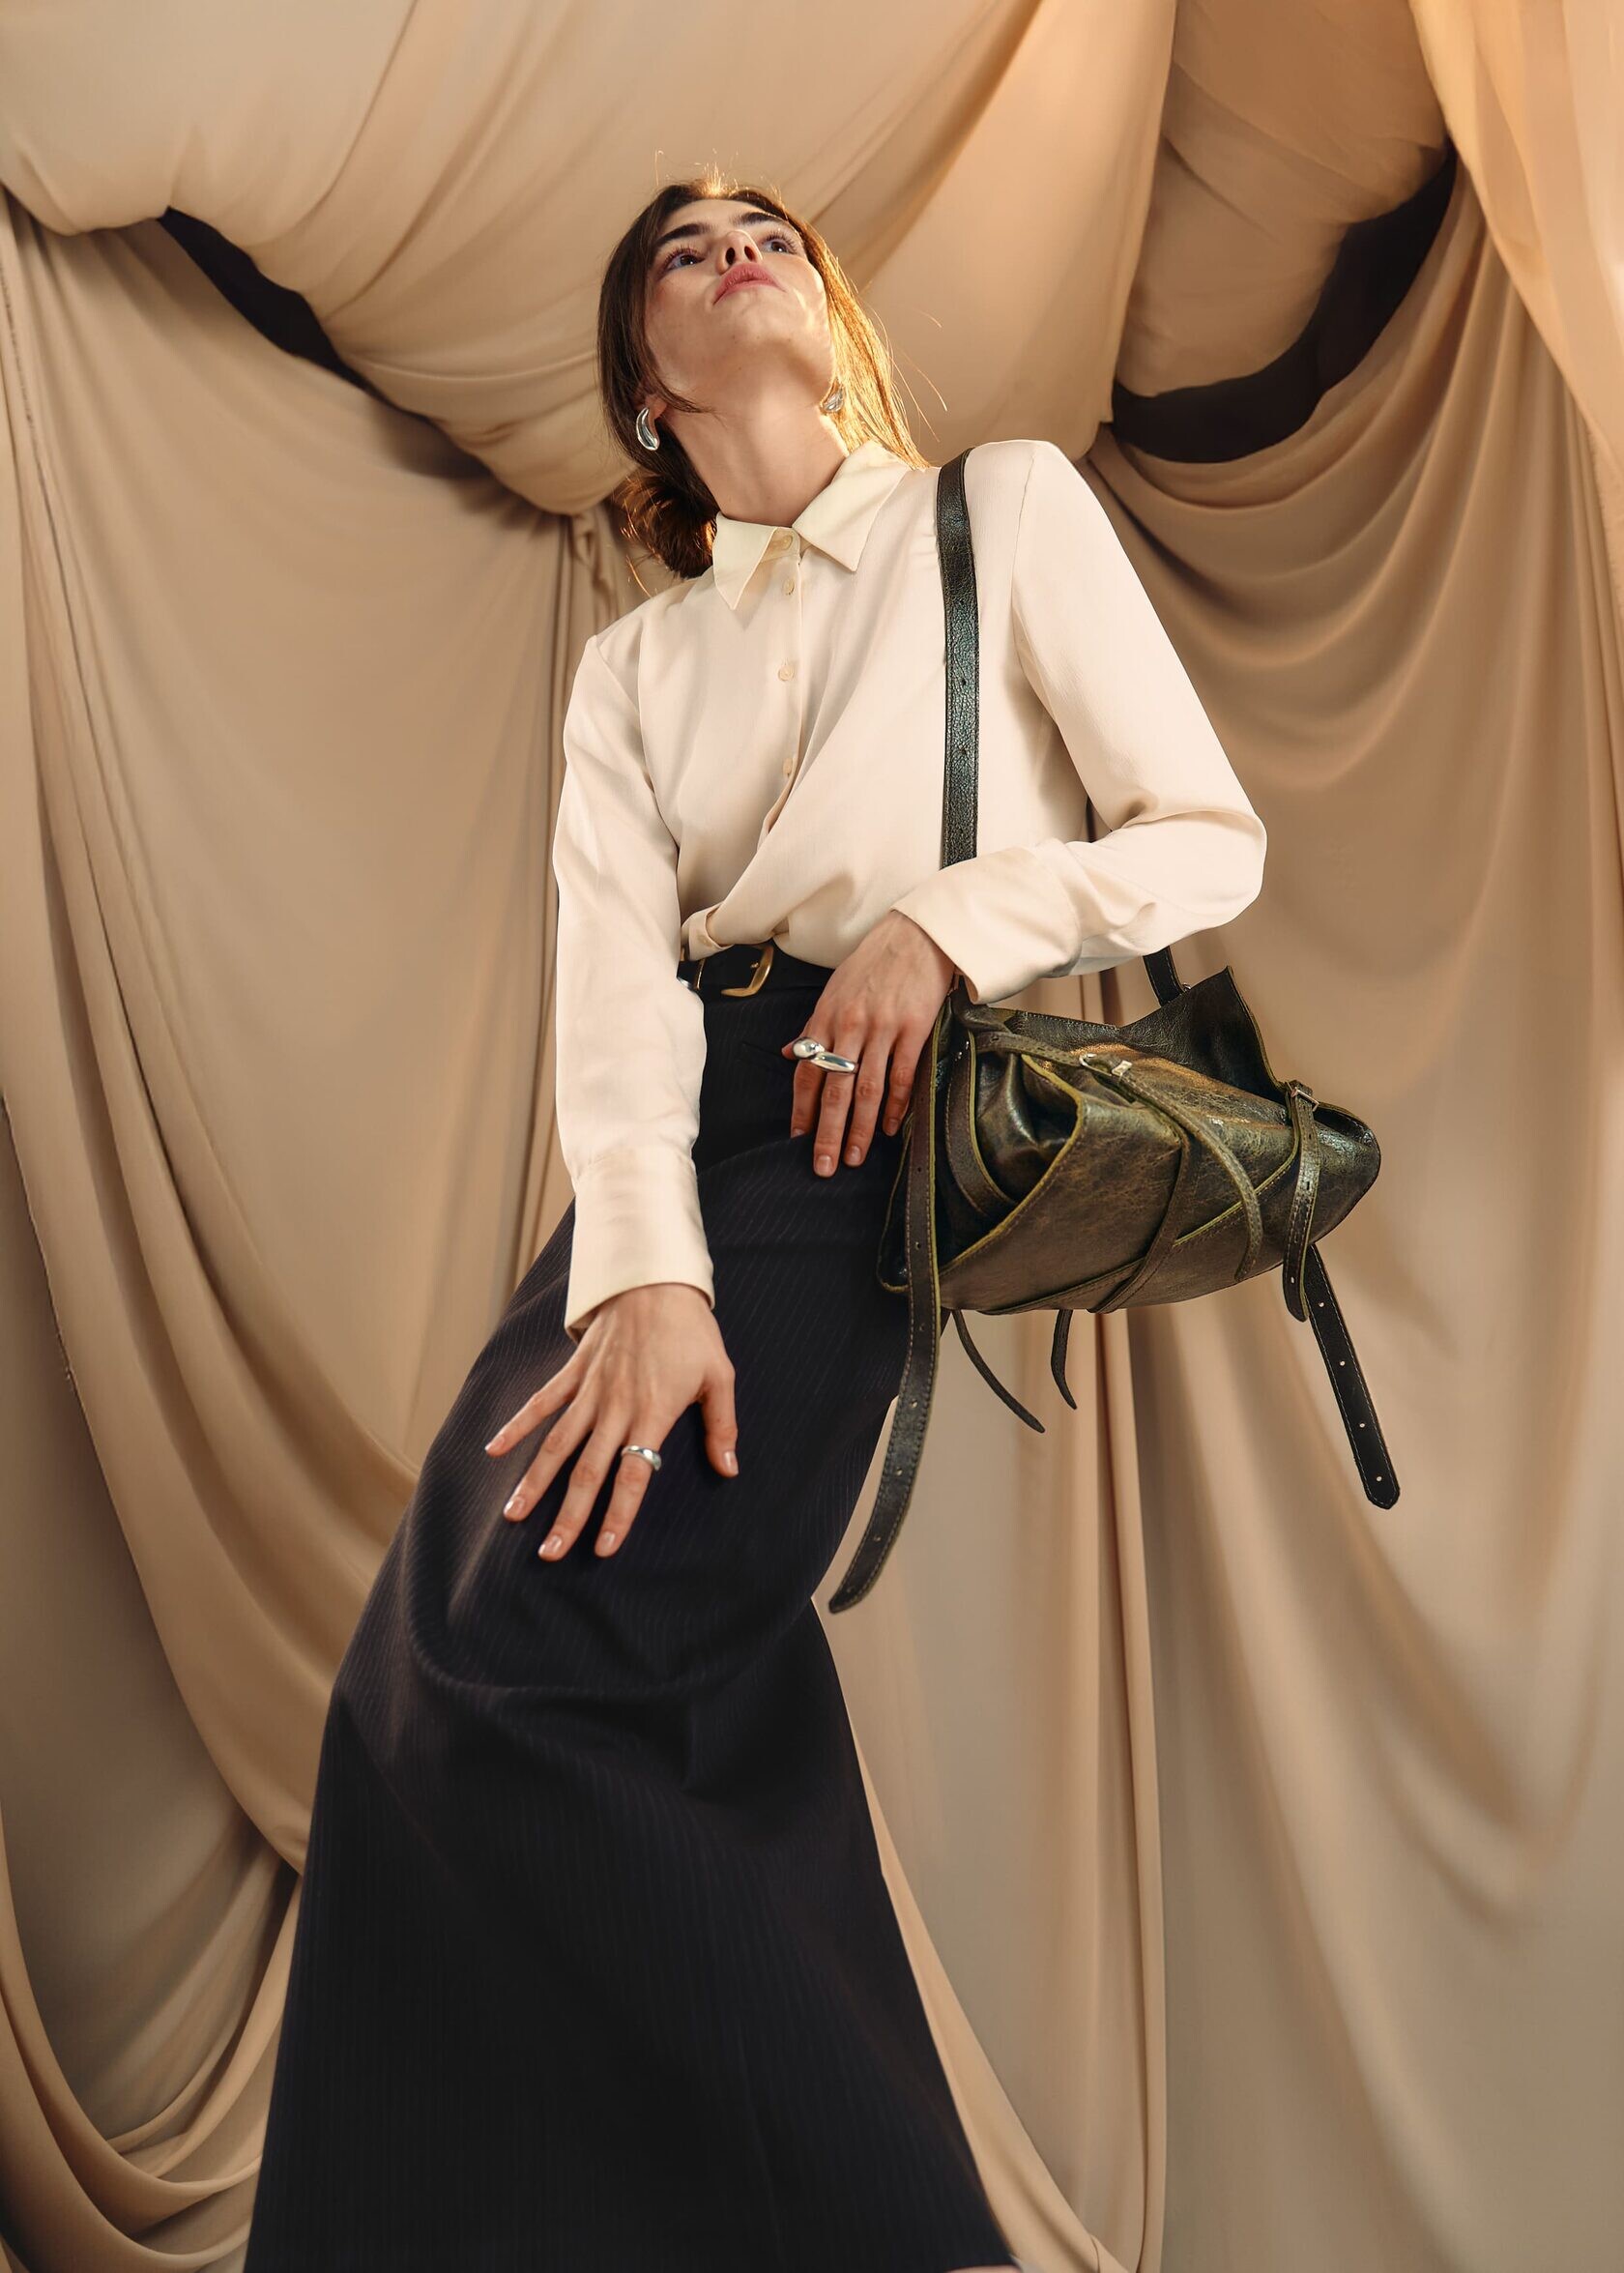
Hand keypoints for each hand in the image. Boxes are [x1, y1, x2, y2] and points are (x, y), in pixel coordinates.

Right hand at [483, 1282, 736, 1561]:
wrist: (656, 1280)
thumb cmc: (691, 1331)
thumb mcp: (719, 1376)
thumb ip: (722, 1426)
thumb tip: (729, 1469)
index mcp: (652, 1414)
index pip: (633, 1475)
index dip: (618, 1514)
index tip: (603, 1548)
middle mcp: (615, 1408)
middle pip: (587, 1471)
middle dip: (567, 1515)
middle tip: (549, 1553)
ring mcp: (589, 1390)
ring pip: (556, 1444)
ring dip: (534, 1482)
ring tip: (513, 1515)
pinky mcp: (573, 1372)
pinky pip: (541, 1403)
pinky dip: (515, 1426)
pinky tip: (492, 1451)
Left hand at [783, 910, 958, 1172]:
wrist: (915, 936)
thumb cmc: (872, 964)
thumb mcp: (833, 991)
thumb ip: (811, 1027)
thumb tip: (787, 1054)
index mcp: (826, 1018)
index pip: (807, 1071)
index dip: (801, 1108)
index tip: (797, 1139)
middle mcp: (850, 1026)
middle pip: (834, 1089)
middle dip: (827, 1132)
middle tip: (824, 1166)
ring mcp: (883, 1029)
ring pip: (866, 1088)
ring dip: (860, 1128)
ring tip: (855, 1158)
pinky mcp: (914, 1029)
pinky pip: (902, 1075)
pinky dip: (895, 1105)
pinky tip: (890, 1128)